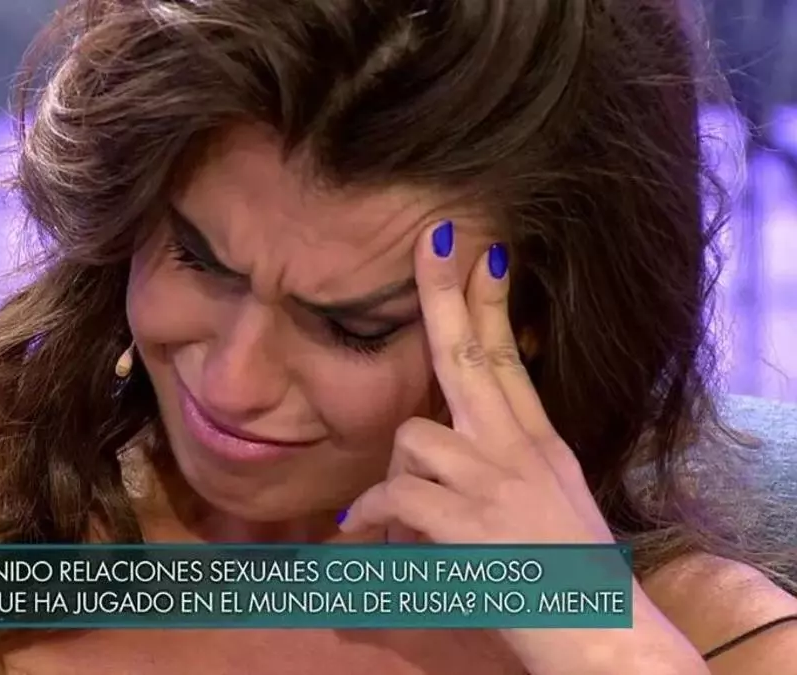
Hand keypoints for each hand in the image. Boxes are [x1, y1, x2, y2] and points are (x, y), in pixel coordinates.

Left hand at [337, 221, 705, 673]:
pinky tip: (367, 534)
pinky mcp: (466, 520)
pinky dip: (371, 514)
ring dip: (397, 475)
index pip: (509, 359)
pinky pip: (393, 494)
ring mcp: (492, 481)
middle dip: (444, 295)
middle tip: (431, 240)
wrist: (602, 634)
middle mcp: (517, 450)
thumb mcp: (551, 500)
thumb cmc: (569, 578)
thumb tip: (441, 443)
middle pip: (470, 355)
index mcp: (540, 443)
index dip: (489, 305)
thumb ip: (507, 461)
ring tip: (399, 520)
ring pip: (413, 436)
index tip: (480, 254)